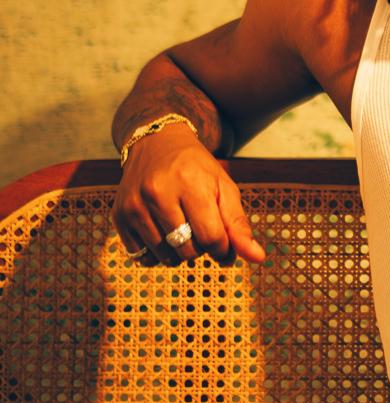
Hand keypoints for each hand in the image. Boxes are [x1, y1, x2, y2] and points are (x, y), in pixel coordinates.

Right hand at [112, 126, 264, 265]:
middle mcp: (157, 194)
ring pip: (165, 257)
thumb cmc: (197, 169)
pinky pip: (142, 257)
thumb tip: (258, 258)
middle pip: (188, 250)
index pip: (211, 238)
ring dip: (180, 252)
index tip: (224, 243)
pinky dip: (157, 254)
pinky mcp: (118, 216)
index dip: (223, 248)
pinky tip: (163, 232)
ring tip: (183, 228)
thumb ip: (239, 224)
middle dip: (201, 248)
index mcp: (190, 184)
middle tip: (201, 227)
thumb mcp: (224, 188)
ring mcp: (134, 206)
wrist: (157, 144)